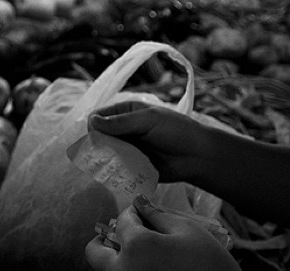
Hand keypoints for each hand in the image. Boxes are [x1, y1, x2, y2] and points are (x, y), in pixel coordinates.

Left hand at [85, 194, 239, 270]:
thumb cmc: (208, 262)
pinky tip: (149, 265)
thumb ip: (158, 215)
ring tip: (140, 251)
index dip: (133, 211)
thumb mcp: (186, 229)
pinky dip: (128, 269)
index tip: (143, 211)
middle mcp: (122, 270)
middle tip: (127, 232)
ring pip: (106, 270)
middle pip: (95, 252)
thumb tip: (140, 204)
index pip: (122, 220)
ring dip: (116, 256)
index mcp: (135, 246)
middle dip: (107, 238)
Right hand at [88, 101, 208, 182]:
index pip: (99, 116)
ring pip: (105, 154)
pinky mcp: (131, 167)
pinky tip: (112, 177)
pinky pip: (115, 170)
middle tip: (101, 156)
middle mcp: (124, 130)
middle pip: (99, 137)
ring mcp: (127, 149)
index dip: (94, 126)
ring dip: (104, 160)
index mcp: (127, 111)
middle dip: (97, 146)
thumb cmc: (176, 130)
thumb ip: (122, 122)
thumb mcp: (149, 120)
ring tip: (107, 168)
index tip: (96, 138)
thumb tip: (92, 121)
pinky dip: (112, 172)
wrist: (197, 156)